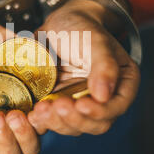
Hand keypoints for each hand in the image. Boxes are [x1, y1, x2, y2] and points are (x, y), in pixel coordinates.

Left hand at [29, 0, 139, 135]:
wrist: (56, 26)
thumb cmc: (81, 28)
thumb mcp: (95, 40)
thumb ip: (104, 65)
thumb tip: (104, 96)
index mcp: (122, 84)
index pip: (116, 107)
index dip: (100, 111)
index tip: (80, 105)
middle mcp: (103, 100)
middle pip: (94, 124)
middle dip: (74, 119)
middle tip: (56, 106)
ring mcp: (79, 105)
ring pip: (72, 126)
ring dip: (56, 122)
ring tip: (40, 109)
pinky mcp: (58, 107)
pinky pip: (52, 122)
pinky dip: (42, 122)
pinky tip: (32, 115)